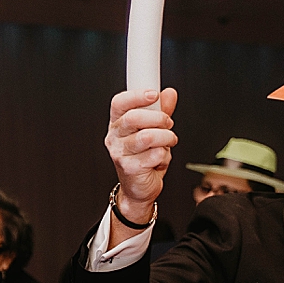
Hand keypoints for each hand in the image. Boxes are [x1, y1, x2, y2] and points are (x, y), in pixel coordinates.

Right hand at [104, 87, 178, 225]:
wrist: (139, 188)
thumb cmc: (144, 158)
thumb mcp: (154, 130)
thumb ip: (160, 111)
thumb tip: (169, 94)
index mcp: (117, 124)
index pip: (119, 103)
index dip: (136, 96)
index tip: (154, 95)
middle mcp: (114, 138)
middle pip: (133, 118)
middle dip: (159, 118)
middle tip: (168, 124)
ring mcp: (120, 153)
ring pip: (148, 136)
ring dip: (166, 137)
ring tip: (168, 141)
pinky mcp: (130, 168)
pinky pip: (155, 154)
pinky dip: (164, 155)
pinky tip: (159, 159)